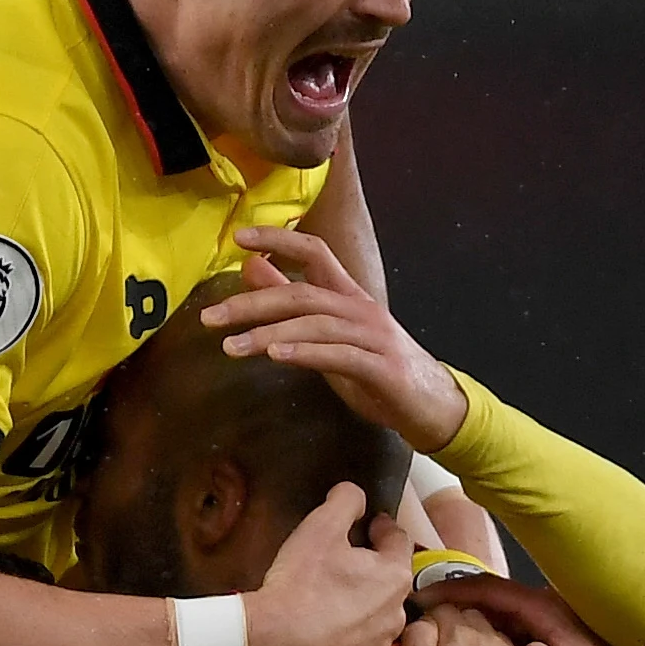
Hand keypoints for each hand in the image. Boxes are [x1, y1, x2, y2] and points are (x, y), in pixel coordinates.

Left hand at [203, 225, 470, 452]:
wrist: (435, 408)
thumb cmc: (377, 371)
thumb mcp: (329, 336)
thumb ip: (293, 305)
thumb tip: (252, 269)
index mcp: (349, 296)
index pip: (314, 251)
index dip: (278, 239)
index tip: (239, 237)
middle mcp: (361, 309)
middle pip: (302, 293)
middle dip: (252, 303)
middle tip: (209, 317)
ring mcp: (374, 337)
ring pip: (315, 324)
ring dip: (268, 334)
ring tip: (231, 347)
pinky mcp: (381, 368)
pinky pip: (338, 356)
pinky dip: (305, 353)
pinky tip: (276, 356)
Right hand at [243, 483, 413, 645]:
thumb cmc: (302, 583)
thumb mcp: (320, 528)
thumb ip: (344, 501)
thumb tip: (356, 493)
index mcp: (395, 574)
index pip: (398, 540)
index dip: (381, 528)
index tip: (367, 525)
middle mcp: (397, 611)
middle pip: (389, 580)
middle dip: (371, 569)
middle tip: (341, 563)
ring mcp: (381, 645)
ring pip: (377, 615)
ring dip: (362, 605)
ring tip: (331, 600)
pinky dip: (349, 636)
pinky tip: (326, 631)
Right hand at [413, 572, 644, 645]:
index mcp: (552, 617)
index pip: (496, 591)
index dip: (457, 590)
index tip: (425, 596)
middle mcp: (548, 613)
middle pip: (491, 595)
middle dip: (453, 597)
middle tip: (416, 606)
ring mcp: (545, 625)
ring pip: (496, 610)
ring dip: (464, 612)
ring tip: (429, 621)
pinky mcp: (543, 639)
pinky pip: (503, 625)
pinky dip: (478, 627)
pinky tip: (459, 642)